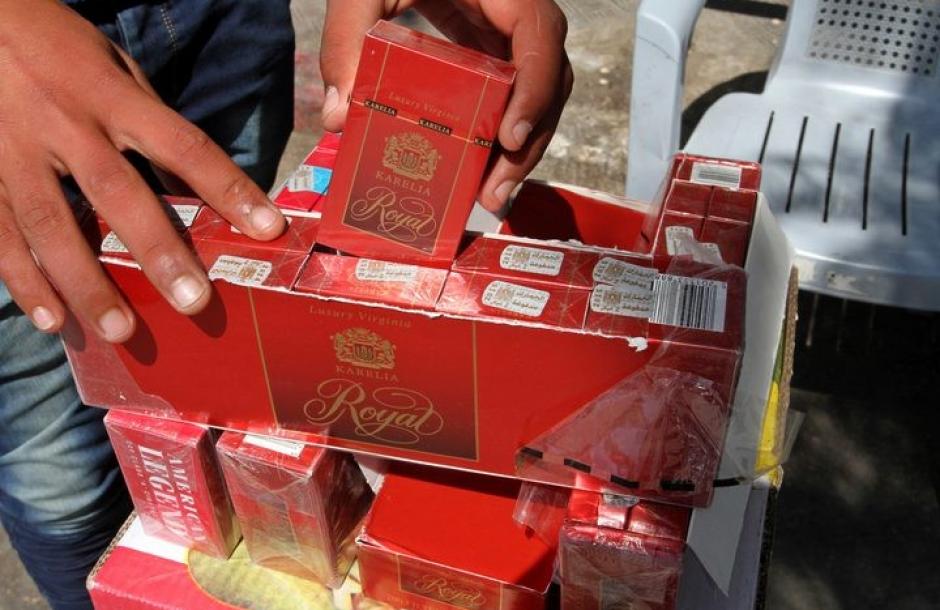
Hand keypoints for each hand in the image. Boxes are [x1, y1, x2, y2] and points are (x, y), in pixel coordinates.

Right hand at [0, 0, 285, 341]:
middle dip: (157, 250)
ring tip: (120, 330)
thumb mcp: (112, 66)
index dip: (227, 187)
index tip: (267, 228)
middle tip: (193, 302)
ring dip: (85, 283)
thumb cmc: (54, 45)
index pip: (182, 144)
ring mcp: (13, 150)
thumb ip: (149, 122)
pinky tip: (49, 319)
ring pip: (49, 223)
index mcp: (110, 94)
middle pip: (116, 192)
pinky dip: (22, 279)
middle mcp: (64, 123)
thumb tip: (194, 180)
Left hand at [319, 0, 572, 211]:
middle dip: (529, 142)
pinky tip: (477, 165)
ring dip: (519, 147)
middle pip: (550, 78)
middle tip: (493, 192)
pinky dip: (500, 129)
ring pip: (538, 91)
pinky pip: (513, 89)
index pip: (541, 35)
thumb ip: (346, 38)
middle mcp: (519, 9)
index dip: (536, 88)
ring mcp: (510, 29)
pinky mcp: (494, 44)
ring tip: (488, 194)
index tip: (509, 137)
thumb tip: (339, 116)